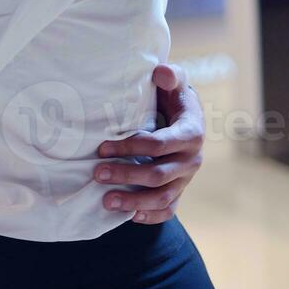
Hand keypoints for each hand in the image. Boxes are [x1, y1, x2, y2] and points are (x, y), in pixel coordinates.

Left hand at [94, 63, 204, 223]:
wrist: (185, 117)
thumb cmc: (172, 98)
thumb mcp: (174, 83)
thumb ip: (170, 76)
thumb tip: (160, 72)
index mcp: (191, 133)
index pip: (159, 145)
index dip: (130, 147)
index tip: (102, 148)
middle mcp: (192, 159)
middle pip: (158, 174)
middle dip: (126, 175)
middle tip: (97, 174)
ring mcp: (186, 178)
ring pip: (163, 197)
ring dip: (134, 202)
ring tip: (106, 202)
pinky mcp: (179, 190)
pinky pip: (168, 209)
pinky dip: (150, 215)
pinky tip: (128, 216)